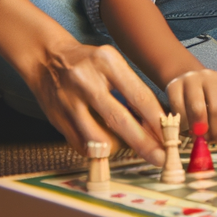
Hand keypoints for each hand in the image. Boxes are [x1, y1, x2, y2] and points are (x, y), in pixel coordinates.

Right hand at [26, 34, 165, 163]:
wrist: (47, 59)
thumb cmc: (89, 63)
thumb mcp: (112, 64)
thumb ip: (131, 90)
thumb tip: (154, 123)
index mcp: (107, 62)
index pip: (138, 96)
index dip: (156, 120)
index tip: (169, 136)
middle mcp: (87, 81)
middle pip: (120, 120)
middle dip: (143, 143)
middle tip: (160, 158)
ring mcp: (69, 101)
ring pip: (99, 138)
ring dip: (118, 148)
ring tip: (126, 147)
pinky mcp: (57, 119)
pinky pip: (82, 145)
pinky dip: (97, 149)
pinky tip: (103, 145)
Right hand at [166, 69, 216, 154]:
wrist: (183, 78)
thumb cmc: (205, 98)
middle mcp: (210, 78)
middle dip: (216, 131)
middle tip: (212, 142)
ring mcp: (191, 80)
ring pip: (197, 109)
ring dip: (199, 130)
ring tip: (199, 138)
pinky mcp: (173, 85)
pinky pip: (179, 110)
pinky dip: (183, 125)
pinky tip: (185, 128)